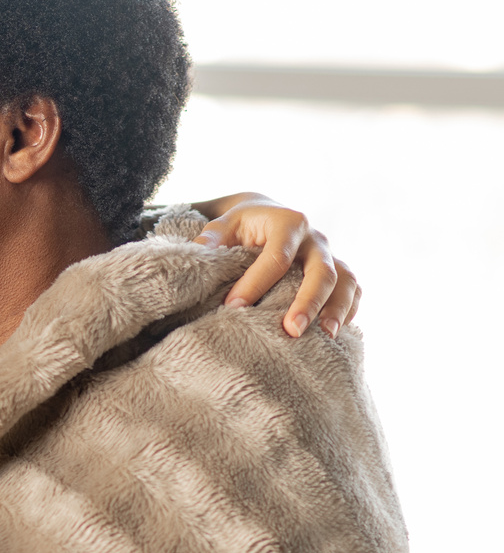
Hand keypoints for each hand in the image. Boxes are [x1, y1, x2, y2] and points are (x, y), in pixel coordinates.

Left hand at [192, 193, 361, 337]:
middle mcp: (315, 239)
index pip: (275, 258)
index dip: (256, 283)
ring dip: (337, 309)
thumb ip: (212, 238)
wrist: (267, 215)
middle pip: (320, 271)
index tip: (233, 308)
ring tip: (326, 336)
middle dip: (307, 302)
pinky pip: (353, 288)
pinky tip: (337, 332)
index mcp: (288, 223)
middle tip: (291, 331)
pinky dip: (349, 308)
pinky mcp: (338, 269)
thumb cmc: (241, 225)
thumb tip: (199, 253)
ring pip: (345, 280)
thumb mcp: (223, 224)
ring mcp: (330, 254)